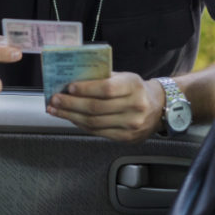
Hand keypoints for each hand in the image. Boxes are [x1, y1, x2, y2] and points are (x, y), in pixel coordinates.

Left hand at [47, 71, 164, 141]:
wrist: (159, 107)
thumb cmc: (135, 89)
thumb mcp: (124, 77)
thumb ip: (103, 78)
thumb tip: (73, 79)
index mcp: (133, 86)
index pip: (107, 89)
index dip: (86, 89)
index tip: (69, 87)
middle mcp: (134, 106)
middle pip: (96, 108)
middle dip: (71, 104)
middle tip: (55, 99)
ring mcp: (131, 124)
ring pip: (94, 122)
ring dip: (71, 116)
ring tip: (56, 110)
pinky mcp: (126, 137)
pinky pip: (98, 132)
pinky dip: (81, 125)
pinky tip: (70, 118)